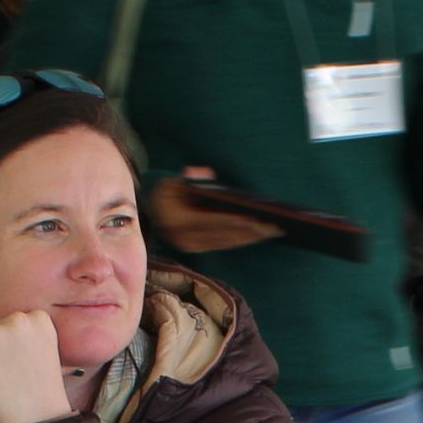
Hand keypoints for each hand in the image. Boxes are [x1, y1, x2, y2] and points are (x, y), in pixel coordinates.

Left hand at [0, 310, 73, 422]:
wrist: (38, 416)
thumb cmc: (41, 391)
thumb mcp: (43, 352)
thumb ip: (25, 337)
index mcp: (39, 319)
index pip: (13, 324)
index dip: (13, 347)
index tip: (20, 364)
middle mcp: (18, 319)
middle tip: (10, 377)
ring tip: (1, 385)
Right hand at [149, 166, 282, 252]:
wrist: (148, 210)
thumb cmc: (165, 191)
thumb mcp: (174, 180)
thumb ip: (191, 177)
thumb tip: (206, 174)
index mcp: (178, 220)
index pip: (212, 221)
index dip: (234, 221)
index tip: (255, 219)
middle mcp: (184, 237)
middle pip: (224, 235)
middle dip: (250, 232)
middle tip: (274, 228)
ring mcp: (190, 245)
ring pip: (226, 242)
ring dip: (250, 238)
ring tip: (271, 232)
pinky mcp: (196, 249)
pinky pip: (223, 245)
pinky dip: (241, 240)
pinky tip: (257, 236)